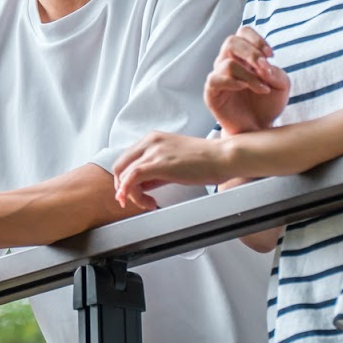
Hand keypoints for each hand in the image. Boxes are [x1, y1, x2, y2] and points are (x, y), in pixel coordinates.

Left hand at [112, 132, 232, 210]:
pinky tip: (145, 202)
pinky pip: (133, 178)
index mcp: (153, 138)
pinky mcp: (158, 163)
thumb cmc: (204, 160)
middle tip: (135, 201)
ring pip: (125, 173)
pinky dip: (131, 192)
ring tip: (148, 203)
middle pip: (120, 166)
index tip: (132, 193)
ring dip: (131, 193)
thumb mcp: (173, 162)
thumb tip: (141, 185)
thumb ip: (154, 172)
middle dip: (123, 187)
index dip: (125, 179)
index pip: (126, 159)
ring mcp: (153, 151)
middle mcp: (150, 141)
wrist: (222, 157)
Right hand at [205, 27, 289, 134]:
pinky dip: (232, 82)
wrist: (259, 130)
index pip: (243, 33)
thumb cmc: (268, 105)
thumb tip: (263, 67)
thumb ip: (275, 72)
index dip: (256, 39)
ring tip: (263, 89)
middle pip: (231, 41)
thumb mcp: (281, 86)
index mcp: (243, 55)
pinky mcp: (211, 93)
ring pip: (228, 63)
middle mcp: (228, 62)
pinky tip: (245, 89)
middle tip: (265, 67)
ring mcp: (218, 76)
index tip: (271, 55)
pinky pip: (215, 79)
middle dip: (251, 52)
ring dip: (249, 75)